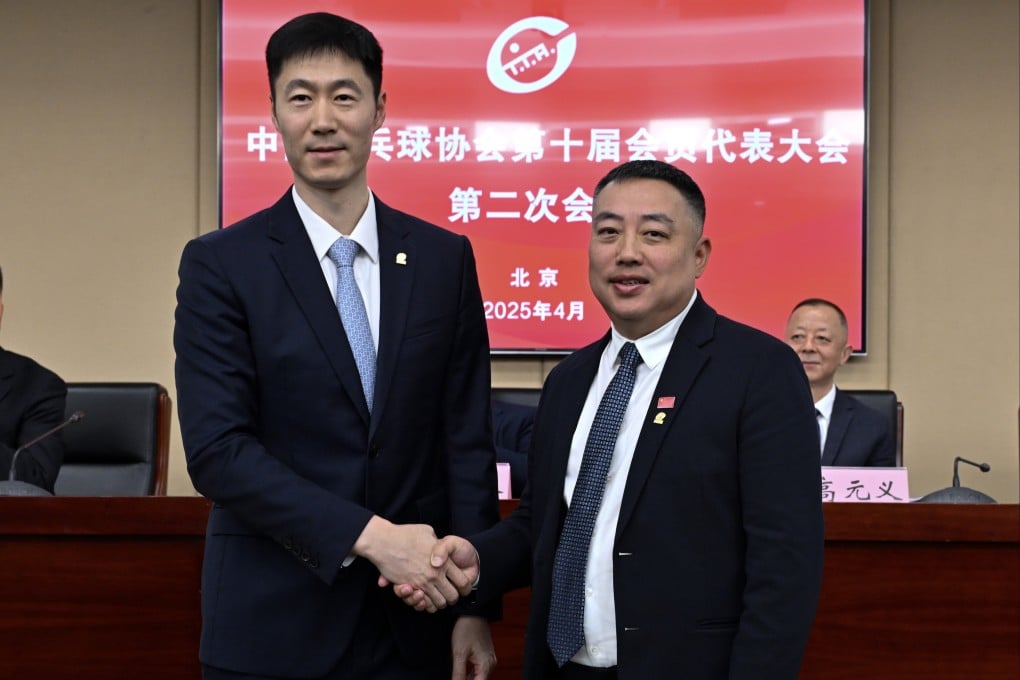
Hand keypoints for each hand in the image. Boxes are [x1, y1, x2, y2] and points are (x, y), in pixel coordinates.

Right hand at [354, 517, 469, 608]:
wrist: (384, 542)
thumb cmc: (405, 534)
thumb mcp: (427, 531)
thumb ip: (436, 542)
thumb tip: (439, 546)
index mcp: (444, 562)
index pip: (462, 581)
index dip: (465, 586)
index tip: (462, 585)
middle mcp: (435, 575)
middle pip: (452, 596)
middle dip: (453, 597)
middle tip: (450, 593)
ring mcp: (422, 583)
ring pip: (439, 603)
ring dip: (440, 602)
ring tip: (438, 597)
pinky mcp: (409, 588)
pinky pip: (423, 604)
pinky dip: (426, 604)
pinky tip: (426, 599)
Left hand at [451, 615, 495, 679]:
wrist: (473, 612)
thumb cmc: (467, 629)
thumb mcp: (459, 653)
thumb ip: (458, 673)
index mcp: (486, 665)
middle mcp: (490, 664)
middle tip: (456, 678)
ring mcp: (489, 659)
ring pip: (479, 677)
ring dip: (468, 679)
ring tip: (457, 676)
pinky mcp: (485, 655)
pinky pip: (479, 670)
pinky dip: (470, 674)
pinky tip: (462, 673)